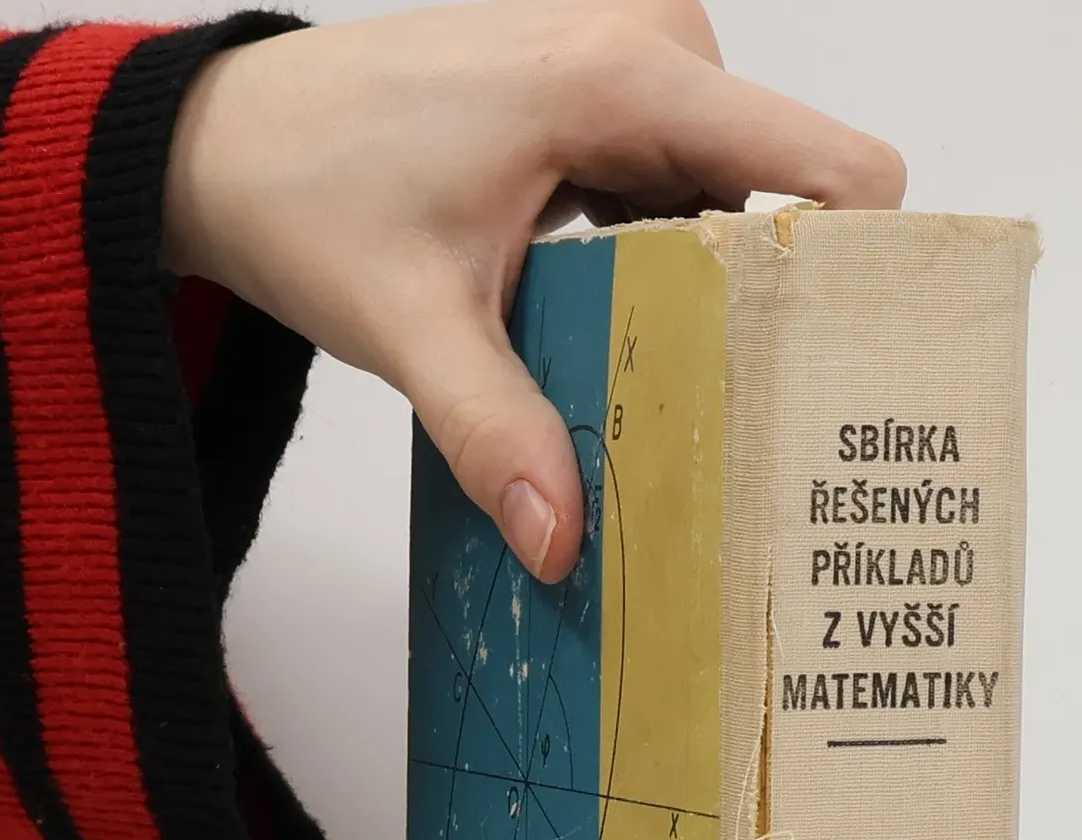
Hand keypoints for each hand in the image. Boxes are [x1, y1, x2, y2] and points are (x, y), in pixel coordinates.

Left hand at [161, 0, 906, 581]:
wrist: (222, 138)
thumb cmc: (304, 191)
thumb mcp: (408, 326)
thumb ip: (496, 433)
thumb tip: (560, 547)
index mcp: (624, 76)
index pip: (829, 166)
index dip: (859, 273)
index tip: (847, 379)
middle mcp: (650, 46)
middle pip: (793, 192)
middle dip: (785, 304)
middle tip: (761, 421)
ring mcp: (630, 62)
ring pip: (745, 192)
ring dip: (730, 289)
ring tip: (702, 390)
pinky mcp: (605, 94)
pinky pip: (693, 181)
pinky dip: (683, 260)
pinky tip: (645, 335)